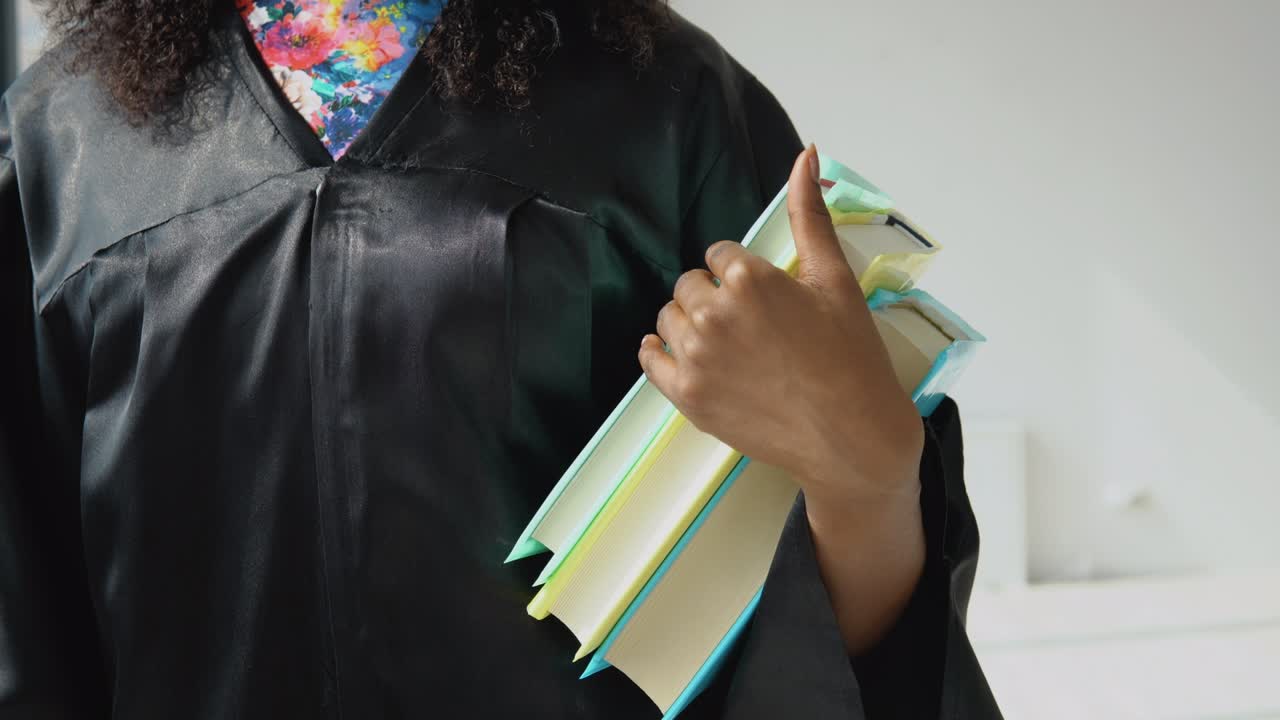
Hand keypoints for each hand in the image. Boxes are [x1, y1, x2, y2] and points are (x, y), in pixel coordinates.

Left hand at [638, 145, 923, 508]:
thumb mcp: (835, 280)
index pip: (719, 257)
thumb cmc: (852, 357)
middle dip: (714, 296)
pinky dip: (659, 354)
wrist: (852, 437)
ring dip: (691, 324)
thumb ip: (811, 215)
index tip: (764, 298)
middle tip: (750, 324)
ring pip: (669, 320)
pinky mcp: (687, 397)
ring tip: (728, 345)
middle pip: (690, 286)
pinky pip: (650, 360)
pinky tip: (678, 355)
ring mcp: (696, 358)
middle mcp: (715, 315)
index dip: (741, 275)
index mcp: (751, 279)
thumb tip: (806, 153)